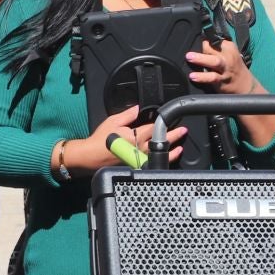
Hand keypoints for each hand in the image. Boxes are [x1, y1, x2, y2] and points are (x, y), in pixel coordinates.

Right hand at [65, 105, 186, 171]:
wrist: (92, 157)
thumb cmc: (101, 139)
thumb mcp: (113, 121)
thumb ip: (127, 114)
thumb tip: (138, 108)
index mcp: (135, 136)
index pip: (154, 128)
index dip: (164, 122)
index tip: (172, 118)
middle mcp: (140, 149)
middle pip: (161, 141)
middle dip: (173, 135)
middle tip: (183, 130)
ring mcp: (140, 159)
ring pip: (160, 154)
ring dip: (172, 150)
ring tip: (180, 146)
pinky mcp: (137, 166)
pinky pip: (154, 163)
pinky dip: (163, 161)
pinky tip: (168, 158)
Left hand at [186, 40, 260, 93]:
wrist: (245, 84)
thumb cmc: (232, 66)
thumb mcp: (229, 52)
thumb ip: (216, 46)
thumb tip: (200, 40)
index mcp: (229, 47)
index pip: (214, 39)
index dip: (204, 39)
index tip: (198, 40)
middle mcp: (228, 57)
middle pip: (214, 48)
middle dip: (204, 47)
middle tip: (190, 50)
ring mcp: (225, 69)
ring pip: (214, 62)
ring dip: (201, 59)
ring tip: (189, 58)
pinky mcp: (221, 81)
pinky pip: (211, 78)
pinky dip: (202, 77)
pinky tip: (193, 76)